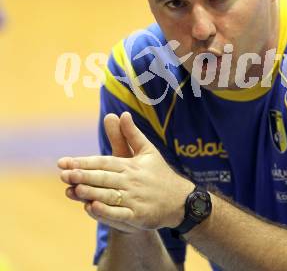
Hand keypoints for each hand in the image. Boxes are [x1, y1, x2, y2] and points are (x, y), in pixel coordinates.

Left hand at [58, 112, 193, 230]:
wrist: (180, 200)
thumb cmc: (159, 174)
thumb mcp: (147, 151)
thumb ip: (131, 134)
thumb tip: (122, 113)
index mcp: (132, 165)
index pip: (105, 162)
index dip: (84, 162)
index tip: (64, 162)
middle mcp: (132, 181)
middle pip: (104, 178)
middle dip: (83, 176)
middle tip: (63, 174)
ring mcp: (135, 199)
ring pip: (109, 195)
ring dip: (91, 192)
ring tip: (72, 189)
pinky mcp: (139, 216)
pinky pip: (120, 214)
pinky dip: (106, 212)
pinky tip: (92, 207)